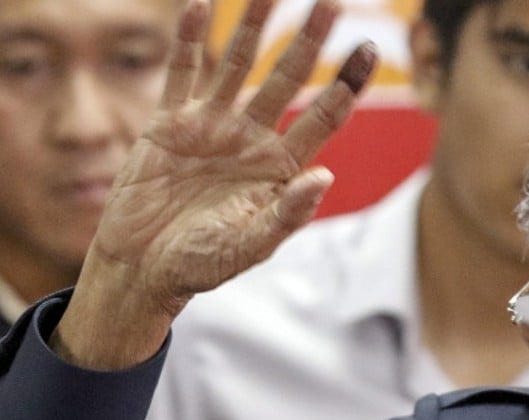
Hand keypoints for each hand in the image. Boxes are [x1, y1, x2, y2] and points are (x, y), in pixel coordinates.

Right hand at [51, 0, 375, 368]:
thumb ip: (287, 215)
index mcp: (281, 168)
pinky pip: (182, 73)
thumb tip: (325, 178)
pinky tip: (200, 6)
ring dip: (254, 28)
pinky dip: (188, 41)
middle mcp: (253, 139)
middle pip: (289, 79)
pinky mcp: (170, 123)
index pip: (324, 118)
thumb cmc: (202, 263)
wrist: (143, 267)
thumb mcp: (249, 246)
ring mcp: (213, 126)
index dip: (346, 85)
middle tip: (333, 2)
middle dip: (310, 42)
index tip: (369, 51)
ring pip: (238, 66)